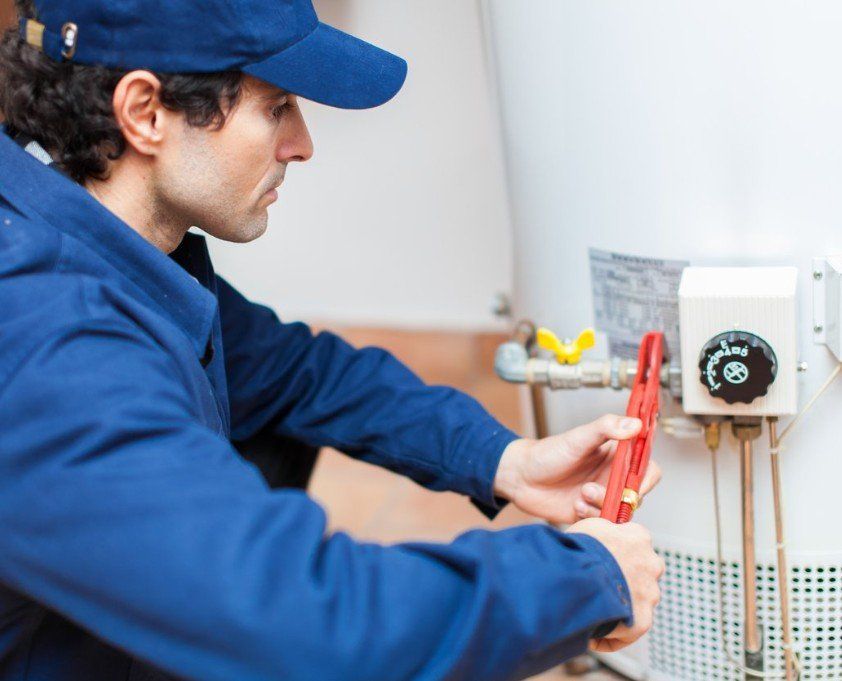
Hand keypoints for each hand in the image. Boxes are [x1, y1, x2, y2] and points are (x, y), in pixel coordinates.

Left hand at [492, 415, 661, 524]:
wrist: (520, 477)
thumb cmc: (547, 453)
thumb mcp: (577, 437)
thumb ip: (606, 428)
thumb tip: (635, 424)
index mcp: (615, 456)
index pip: (647, 469)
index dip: (645, 478)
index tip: (631, 483)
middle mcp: (612, 477)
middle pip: (636, 494)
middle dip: (619, 497)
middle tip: (593, 490)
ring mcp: (602, 496)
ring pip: (620, 511)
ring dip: (602, 506)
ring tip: (580, 495)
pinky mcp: (590, 514)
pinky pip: (603, 523)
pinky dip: (592, 517)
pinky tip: (574, 506)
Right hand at [567, 517, 664, 651]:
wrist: (581, 576)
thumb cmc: (581, 548)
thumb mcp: (591, 526)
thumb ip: (605, 530)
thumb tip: (604, 534)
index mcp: (639, 537)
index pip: (635, 542)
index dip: (618, 551)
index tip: (605, 557)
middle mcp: (651, 563)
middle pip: (641, 573)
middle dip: (624, 579)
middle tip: (599, 584)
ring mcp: (650, 593)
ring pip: (637, 601)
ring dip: (620, 605)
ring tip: (593, 610)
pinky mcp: (643, 621)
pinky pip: (628, 631)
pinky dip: (612, 635)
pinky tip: (592, 635)